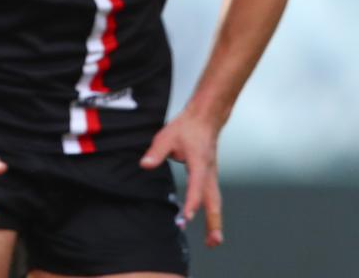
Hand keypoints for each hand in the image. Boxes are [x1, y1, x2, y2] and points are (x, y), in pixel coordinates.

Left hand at [141, 109, 222, 246]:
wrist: (205, 119)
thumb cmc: (186, 128)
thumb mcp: (166, 137)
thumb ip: (156, 152)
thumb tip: (145, 165)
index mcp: (200, 163)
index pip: (196, 187)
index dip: (191, 203)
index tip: (186, 217)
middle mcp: (209, 173)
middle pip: (213, 202)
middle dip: (213, 222)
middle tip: (213, 242)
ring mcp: (211, 176)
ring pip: (215, 202)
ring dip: (215, 221)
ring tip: (213, 241)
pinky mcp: (210, 177)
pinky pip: (212, 198)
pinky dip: (212, 212)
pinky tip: (210, 224)